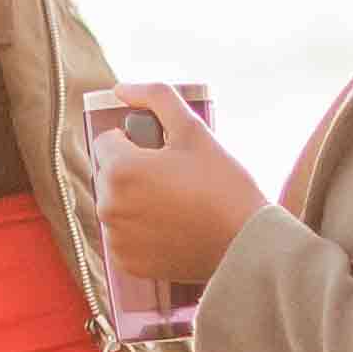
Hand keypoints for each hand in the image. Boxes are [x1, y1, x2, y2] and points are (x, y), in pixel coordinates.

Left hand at [93, 82, 267, 287]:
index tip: (164, 154)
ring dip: (133, 200)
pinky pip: (122, 235)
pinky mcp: (127, 263)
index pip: (107, 141)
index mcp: (119, 170)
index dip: (136, 142)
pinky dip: (139, 230)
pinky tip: (169, 227)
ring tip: (174, 204)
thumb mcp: (193, 129)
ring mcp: (116, 238)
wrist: (245, 243)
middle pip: (108, 173)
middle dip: (132, 171)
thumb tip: (122, 88)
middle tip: (173, 179)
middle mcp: (109, 206)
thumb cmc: (222, 184)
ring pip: (115, 204)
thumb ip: (155, 97)